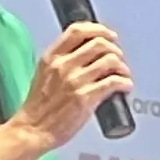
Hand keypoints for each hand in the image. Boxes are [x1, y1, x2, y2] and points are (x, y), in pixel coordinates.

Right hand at [12, 22, 131, 154]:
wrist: (33, 129)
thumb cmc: (40, 106)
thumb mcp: (45, 73)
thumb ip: (63, 61)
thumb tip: (87, 53)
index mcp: (51, 57)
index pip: (77, 31)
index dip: (99, 30)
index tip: (110, 35)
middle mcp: (63, 66)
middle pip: (99, 43)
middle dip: (115, 50)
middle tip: (119, 60)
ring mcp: (75, 81)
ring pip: (110, 61)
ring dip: (123, 67)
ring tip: (123, 75)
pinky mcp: (86, 98)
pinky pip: (114, 82)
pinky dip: (126, 83)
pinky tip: (125, 87)